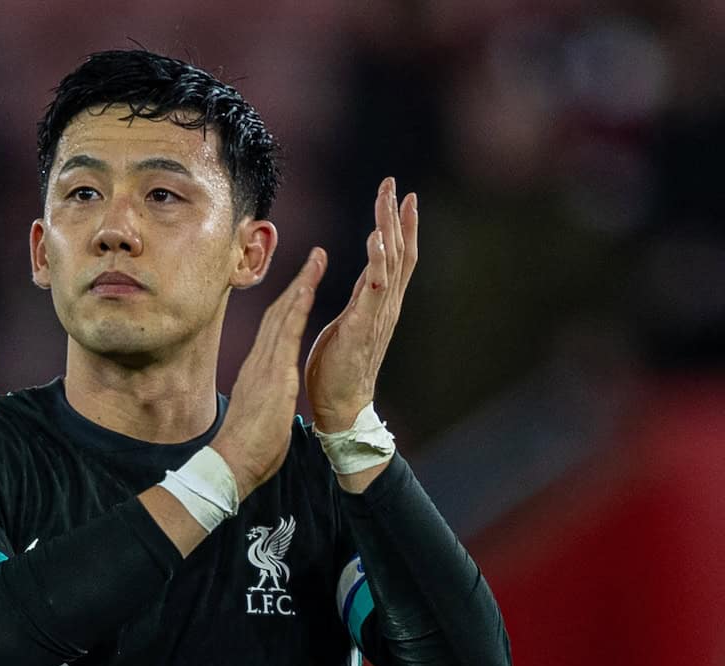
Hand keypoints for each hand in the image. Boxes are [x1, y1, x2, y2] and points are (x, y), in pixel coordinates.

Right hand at [211, 250, 325, 500]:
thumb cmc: (249, 447)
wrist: (234, 463)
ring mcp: (265, 365)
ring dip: (301, 285)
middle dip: (298, 283)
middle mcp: (260, 361)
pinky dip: (297, 309)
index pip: (275, 329)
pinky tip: (307, 289)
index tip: (304, 283)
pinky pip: (287, 335)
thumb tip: (268, 398)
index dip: (290, 303)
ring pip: (283, 315)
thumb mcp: (261, 414)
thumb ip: (266, 398)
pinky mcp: (273, 375)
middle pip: (278, 313)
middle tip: (315, 257)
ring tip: (317, 261)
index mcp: (259, 371)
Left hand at [305, 177, 417, 431]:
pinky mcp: (364, 326)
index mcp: (378, 302)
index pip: (394, 256)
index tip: (401, 196)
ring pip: (391, 264)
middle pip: (399, 252)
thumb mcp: (350, 322)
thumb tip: (367, 276)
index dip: (399, 226)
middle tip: (396, 185)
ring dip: (390, 229)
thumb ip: (361, 299)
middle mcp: (385, 304)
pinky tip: (375, 240)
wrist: (340, 405)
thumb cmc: (339, 367)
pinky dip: (377, 262)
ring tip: (389, 200)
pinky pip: (374, 289)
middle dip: (397, 217)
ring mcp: (379, 315)